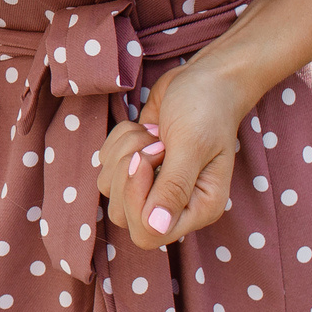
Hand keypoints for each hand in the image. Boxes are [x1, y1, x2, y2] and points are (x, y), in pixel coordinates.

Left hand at [96, 59, 244, 250]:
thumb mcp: (191, 146)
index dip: (136, 201)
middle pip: (122, 214)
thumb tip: (156, 229)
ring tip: (155, 134)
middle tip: (155, 144)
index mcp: (198, 209)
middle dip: (128, 173)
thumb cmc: (206, 110)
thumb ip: (174, 188)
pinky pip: (105, 164)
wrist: (204, 78)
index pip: (149, 233)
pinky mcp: (134, 167)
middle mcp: (175, 204)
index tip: (144, 161)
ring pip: (109, 187)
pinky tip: (146, 128)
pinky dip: (119, 140)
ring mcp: (152, 186)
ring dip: (124, 151)